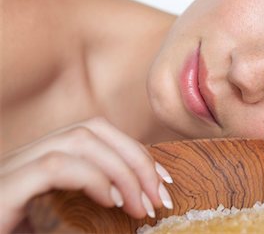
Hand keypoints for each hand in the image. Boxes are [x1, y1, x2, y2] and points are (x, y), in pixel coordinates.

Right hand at [0, 117, 172, 232]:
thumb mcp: (68, 219)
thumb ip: (97, 202)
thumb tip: (142, 200)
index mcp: (45, 159)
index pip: (99, 134)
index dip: (136, 151)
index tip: (164, 181)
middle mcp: (29, 155)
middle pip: (93, 129)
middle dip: (136, 158)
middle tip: (160, 196)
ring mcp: (14, 169)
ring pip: (78, 139)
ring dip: (121, 170)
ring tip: (140, 206)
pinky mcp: (5, 189)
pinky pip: (54, 165)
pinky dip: (91, 178)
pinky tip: (110, 202)